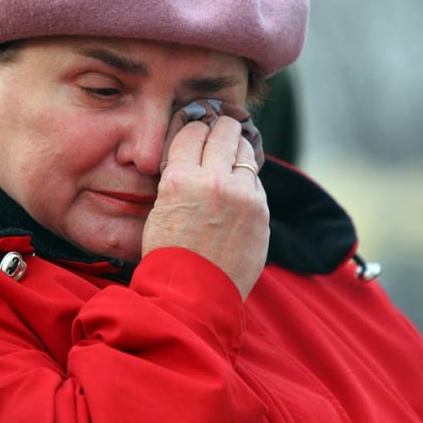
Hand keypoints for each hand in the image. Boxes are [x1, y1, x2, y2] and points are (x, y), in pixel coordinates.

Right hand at [142, 117, 268, 299]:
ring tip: (232, 155)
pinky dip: (247, 181)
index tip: (198, 131)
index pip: (192, 131)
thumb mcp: (162, 208)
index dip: (195, 128)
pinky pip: (256, 182)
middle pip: (225, 131)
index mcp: (180, 179)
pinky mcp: (261, 211)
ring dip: (238, 150)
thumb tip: (195, 155)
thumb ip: (180, 178)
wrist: (192, 295)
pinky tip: (238, 190)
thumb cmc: (169, 254)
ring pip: (246, 151)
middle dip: (222, 127)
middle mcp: (214, 180)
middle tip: (221, 128)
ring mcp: (242, 195)